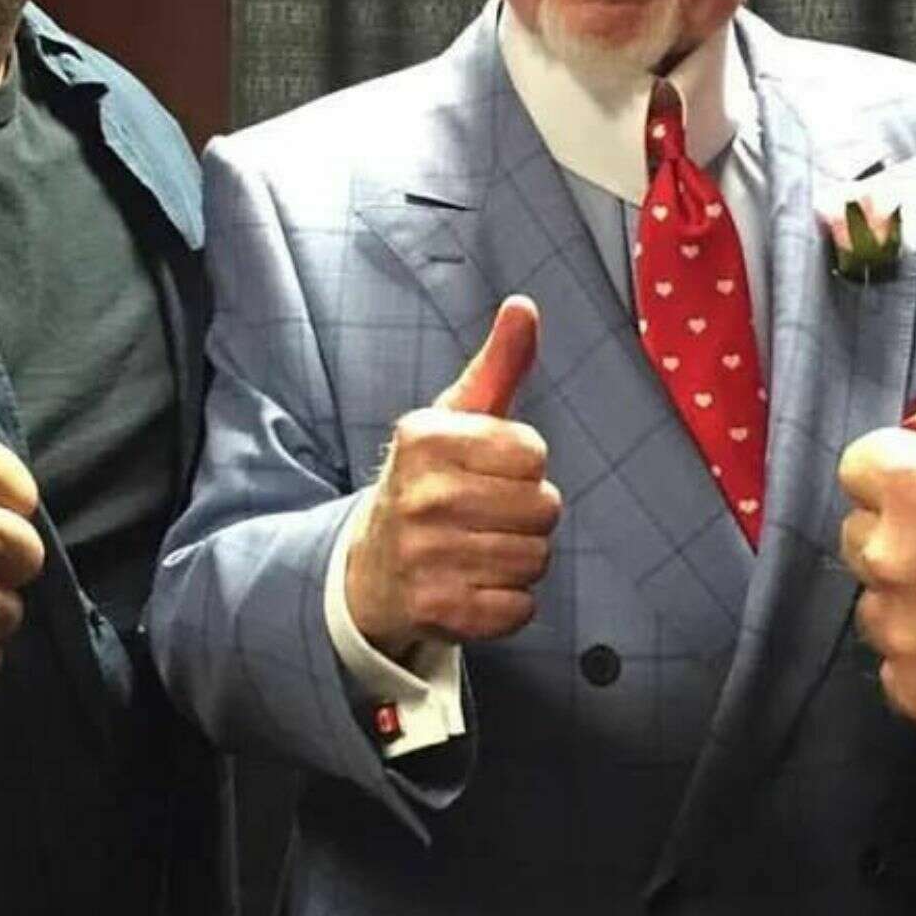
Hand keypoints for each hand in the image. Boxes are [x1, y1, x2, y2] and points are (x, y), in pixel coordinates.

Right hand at [345, 296, 561, 661]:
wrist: (372, 566)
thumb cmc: (430, 480)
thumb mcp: (455, 417)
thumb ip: (498, 364)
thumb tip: (524, 306)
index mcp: (426, 437)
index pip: (533, 453)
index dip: (523, 465)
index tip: (487, 470)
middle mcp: (421, 495)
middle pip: (544, 508)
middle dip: (529, 514)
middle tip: (488, 515)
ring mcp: (425, 556)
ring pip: (536, 558)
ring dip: (520, 558)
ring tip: (481, 549)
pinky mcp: (437, 610)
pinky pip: (519, 608)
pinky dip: (508, 603)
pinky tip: (475, 586)